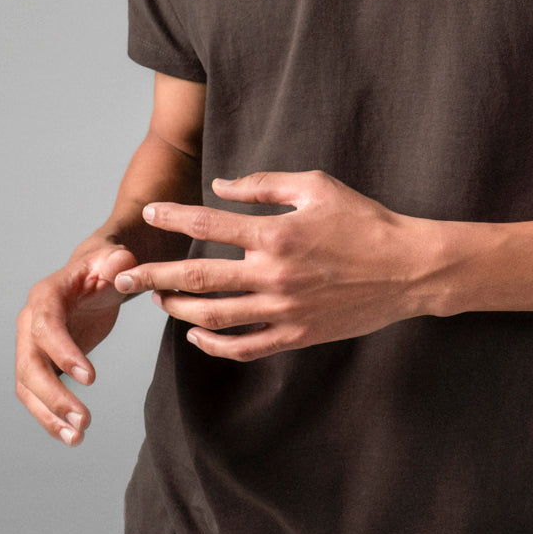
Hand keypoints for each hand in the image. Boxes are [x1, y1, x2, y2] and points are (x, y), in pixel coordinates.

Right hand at [15, 243, 138, 445]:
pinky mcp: (40, 364)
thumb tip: (122, 269)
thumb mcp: (114, 259)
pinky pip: (36, 395)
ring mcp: (31, 345)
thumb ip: (119, 263)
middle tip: (83, 421)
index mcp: (46, 296)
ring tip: (77, 438)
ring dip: (48, 415)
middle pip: (30, 365)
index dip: (64, 353)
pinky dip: (50, 417)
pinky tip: (72, 436)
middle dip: (53, 396)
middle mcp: (30, 322)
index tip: (90, 378)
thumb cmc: (104, 268)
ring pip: (28, 387)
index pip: (46, 327)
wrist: (93, 278)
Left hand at [114, 171, 437, 361]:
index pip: (209, 226)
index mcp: (276, 234)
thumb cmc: (365, 220)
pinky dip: (214, 344)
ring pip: (214, 317)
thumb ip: (265, 186)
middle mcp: (273, 275)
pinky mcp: (297, 336)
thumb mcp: (317, 187)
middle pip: (198, 280)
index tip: (149, 216)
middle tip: (123, 276)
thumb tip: (221, 188)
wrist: (409, 269)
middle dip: (154, 277)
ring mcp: (284, 310)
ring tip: (159, 301)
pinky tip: (197, 335)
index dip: (174, 220)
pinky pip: (244, 347)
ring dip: (178, 310)